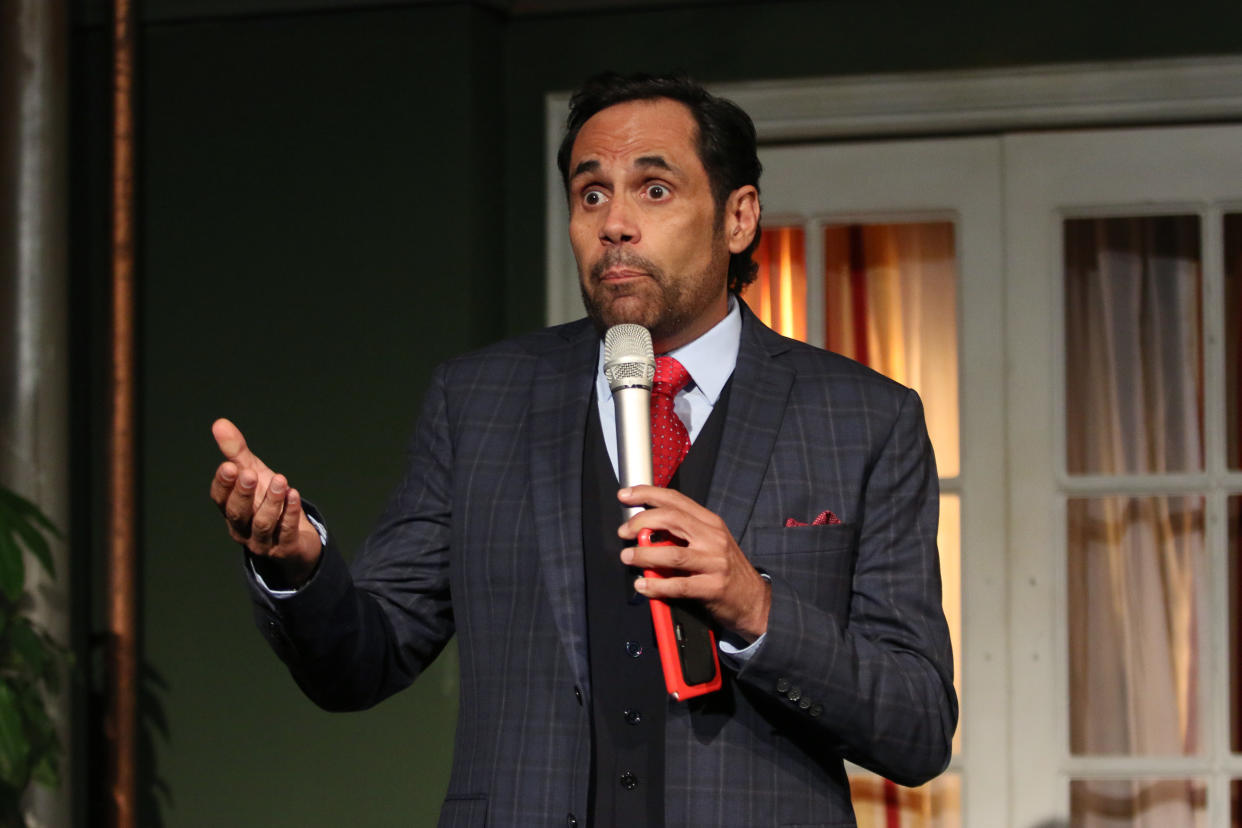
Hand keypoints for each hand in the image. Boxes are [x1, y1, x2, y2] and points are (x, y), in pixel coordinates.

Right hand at [208, 418, 321, 587]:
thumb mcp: (254, 474)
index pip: (220, 499)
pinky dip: (290, 513)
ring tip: (280, 480)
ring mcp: (263, 542)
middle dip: (242, 493)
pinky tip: (294, 495)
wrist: (297, 537)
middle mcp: (242, 528)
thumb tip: (219, 423)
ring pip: (263, 524)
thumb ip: (236, 452)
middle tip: (249, 473)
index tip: (229, 466)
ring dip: (271, 501)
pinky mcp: (285, 549)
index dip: (223, 484)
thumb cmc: (268, 502)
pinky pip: (286, 532)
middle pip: (237, 513)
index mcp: (231, 510)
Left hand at [617, 485, 769, 641]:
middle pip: (672, 519)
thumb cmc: (726, 570)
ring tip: (628, 557)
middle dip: (641, 522)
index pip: (675, 499)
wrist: (755, 600)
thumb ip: (681, 534)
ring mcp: (715, 562)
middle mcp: (713, 538)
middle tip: (624, 531)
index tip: (626, 495)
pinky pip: (678, 585)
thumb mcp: (709, 543)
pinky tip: (643, 586)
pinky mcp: (713, 587)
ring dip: (644, 554)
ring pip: (672, 553)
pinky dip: (656, 586)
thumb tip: (644, 530)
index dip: (647, 494)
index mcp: (710, 522)